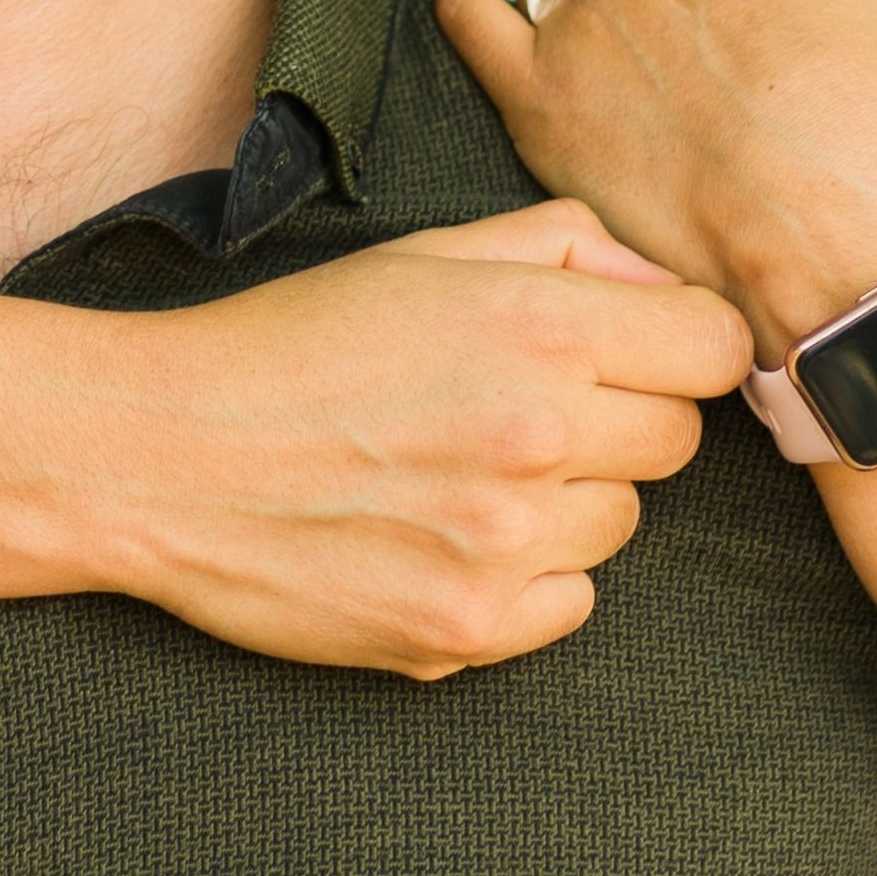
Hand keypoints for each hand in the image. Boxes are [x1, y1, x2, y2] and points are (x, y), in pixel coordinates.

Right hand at [99, 203, 757, 676]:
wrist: (162, 457)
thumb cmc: (294, 345)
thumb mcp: (428, 256)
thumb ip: (566, 246)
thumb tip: (663, 282)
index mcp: (537, 325)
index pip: (713, 347)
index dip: (677, 345)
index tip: (635, 353)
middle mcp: (537, 434)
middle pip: (675, 439)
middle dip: (617, 418)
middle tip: (519, 410)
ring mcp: (505, 542)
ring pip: (622, 522)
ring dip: (567, 500)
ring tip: (463, 474)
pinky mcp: (469, 629)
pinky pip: (573, 603)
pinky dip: (528, 577)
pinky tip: (447, 538)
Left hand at [433, 0, 876, 362]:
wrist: (850, 246)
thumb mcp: (874, 26)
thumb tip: (775, 20)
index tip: (728, 44)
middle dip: (650, 10)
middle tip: (681, 84)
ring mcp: (592, 14)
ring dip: (570, 6)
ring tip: (598, 61)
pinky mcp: (542, 91)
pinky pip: (471, 12)